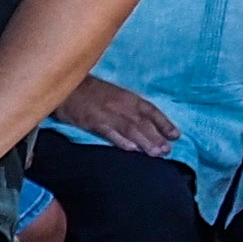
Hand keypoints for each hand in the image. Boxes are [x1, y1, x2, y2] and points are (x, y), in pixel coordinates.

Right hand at [61, 77, 180, 154]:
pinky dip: (121, 141)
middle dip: (157, 137)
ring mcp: (107, 114)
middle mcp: (121, 105)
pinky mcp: (93, 122)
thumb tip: (144, 122)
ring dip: (145, 142)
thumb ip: (127, 106)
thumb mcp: (113, 93)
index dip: (164, 123)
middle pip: (143, 123)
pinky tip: (131, 150)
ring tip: (155, 154)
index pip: (151, 111)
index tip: (176, 136)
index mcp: (128, 97)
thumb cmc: (89, 90)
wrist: (66, 87)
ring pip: (130, 130)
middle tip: (167, 151)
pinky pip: (109, 132)